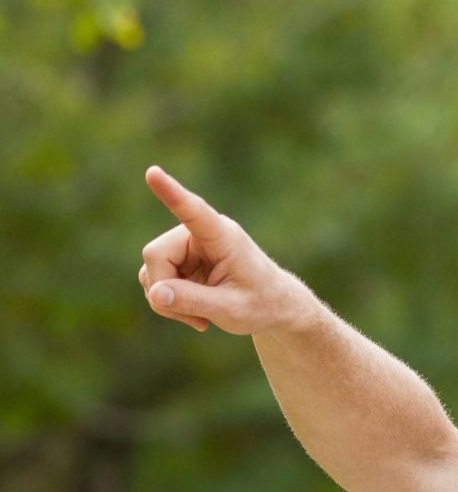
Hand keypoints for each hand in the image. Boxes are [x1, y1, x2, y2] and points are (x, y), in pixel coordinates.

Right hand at [138, 165, 299, 335]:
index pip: (193, 211)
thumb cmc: (259, 304)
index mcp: (221, 236)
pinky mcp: (179, 260)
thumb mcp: (230, 309)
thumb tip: (155, 293)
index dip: (171, 194)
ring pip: (151, 269)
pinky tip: (194, 313)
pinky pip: (155, 280)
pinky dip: (167, 301)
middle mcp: (198, 233)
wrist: (271, 306)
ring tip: (199, 317)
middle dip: (165, 290)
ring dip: (166, 300)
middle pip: (156, 254)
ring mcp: (186, 245)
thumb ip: (193, 301)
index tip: (153, 173)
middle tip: (195, 319)